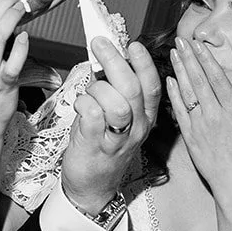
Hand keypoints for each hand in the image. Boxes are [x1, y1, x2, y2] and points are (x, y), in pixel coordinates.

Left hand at [60, 38, 160, 212]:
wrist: (92, 186)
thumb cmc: (102, 145)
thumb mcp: (116, 117)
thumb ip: (114, 90)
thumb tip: (105, 58)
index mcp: (144, 117)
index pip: (151, 86)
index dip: (143, 63)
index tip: (132, 45)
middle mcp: (136, 128)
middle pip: (133, 90)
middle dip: (115, 61)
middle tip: (99, 44)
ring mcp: (118, 139)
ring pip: (117, 105)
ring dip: (99, 89)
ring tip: (88, 90)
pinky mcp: (96, 146)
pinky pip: (94, 118)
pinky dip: (85, 103)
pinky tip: (80, 104)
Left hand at [167, 36, 231, 199]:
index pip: (217, 79)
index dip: (207, 60)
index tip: (199, 44)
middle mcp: (215, 115)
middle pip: (199, 81)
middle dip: (189, 59)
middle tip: (180, 41)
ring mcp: (200, 125)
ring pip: (187, 93)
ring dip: (179, 71)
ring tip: (173, 54)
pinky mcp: (189, 135)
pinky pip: (179, 111)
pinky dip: (173, 95)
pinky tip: (169, 80)